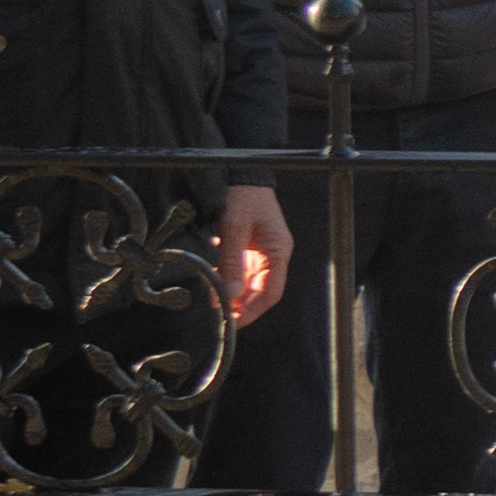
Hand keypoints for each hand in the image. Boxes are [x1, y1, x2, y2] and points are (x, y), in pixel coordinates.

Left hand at [213, 188, 293, 326]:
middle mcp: (274, 254)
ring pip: (252, 284)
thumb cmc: (243, 196)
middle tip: (223, 318)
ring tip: (217, 305)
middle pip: (262, 291)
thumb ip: (231, 262)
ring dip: (236, 296)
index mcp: (278, 251)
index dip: (253, 310)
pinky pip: (243, 272)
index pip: (271, 292)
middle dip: (244, 307)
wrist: (242, 174)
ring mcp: (263, 252)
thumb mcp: (234, 228)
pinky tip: (217, 288)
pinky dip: (231, 282)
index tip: (235, 322)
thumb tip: (228, 294)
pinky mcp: (251, 247)